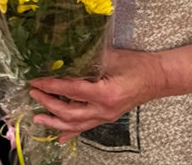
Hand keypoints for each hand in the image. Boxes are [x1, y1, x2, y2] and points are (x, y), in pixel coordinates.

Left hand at [29, 48, 162, 141]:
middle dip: (48, 103)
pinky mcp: (106, 117)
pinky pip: (85, 127)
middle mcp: (104, 109)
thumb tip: (63, 54)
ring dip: (54, 121)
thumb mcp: (110, 56)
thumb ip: (87, 57)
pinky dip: (71, 132)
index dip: (50, 86)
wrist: (158, 77)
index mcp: (105, 93)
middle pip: (69, 112)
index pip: (70, 91)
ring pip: (75, 125)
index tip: (36, 80)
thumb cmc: (137, 64)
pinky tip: (60, 137)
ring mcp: (105, 116)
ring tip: (37, 117)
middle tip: (33, 93)